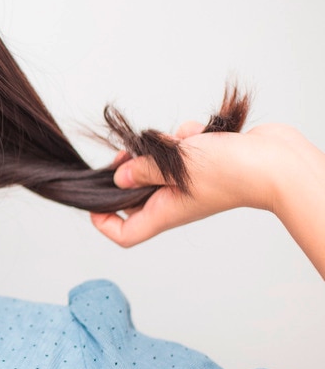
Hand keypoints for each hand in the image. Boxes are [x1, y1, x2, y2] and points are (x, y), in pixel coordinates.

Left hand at [90, 122, 309, 247]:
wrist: (275, 161)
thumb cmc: (229, 170)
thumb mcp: (175, 168)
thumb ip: (142, 171)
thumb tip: (118, 176)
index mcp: (164, 212)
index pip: (125, 233)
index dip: (105, 222)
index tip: (94, 202)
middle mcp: (174, 201)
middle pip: (136, 194)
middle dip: (129, 170)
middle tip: (127, 154)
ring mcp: (190, 183)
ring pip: (159, 166)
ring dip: (161, 149)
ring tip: (176, 142)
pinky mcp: (204, 164)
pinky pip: (182, 150)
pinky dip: (186, 138)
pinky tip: (199, 135)